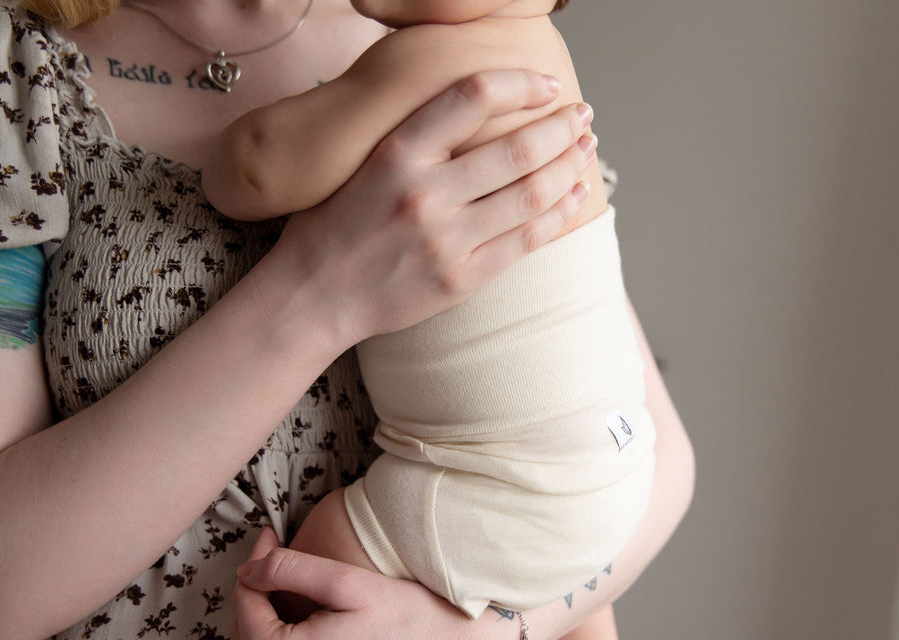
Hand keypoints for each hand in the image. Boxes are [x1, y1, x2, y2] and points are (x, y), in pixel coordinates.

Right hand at [269, 69, 596, 346]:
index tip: (546, 84)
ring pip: (531, 194)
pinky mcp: (461, 279)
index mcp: (395, 153)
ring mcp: (445, 240)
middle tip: (583, 116)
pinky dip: (559, 213)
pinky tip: (575, 195)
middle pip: (517, 149)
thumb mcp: (360, 163)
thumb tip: (474, 104)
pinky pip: (526, 240)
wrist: (311, 297)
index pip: (472, 96)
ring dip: (570, 166)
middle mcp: (423, 194)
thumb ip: (414, 136)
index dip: (520, 84)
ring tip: (587, 150)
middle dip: (562, 128)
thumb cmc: (334, 226)